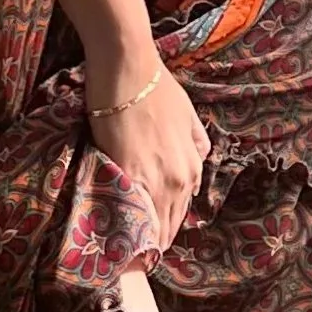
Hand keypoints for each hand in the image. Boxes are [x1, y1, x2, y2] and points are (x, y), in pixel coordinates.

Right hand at [88, 63, 209, 250]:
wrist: (129, 67)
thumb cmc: (157, 86)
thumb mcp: (189, 115)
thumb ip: (196, 142)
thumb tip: (196, 162)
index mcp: (193, 166)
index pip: (180, 213)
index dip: (165, 224)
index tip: (151, 231)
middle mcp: (179, 180)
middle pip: (167, 224)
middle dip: (153, 236)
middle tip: (135, 244)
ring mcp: (154, 181)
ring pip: (151, 225)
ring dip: (139, 235)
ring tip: (123, 244)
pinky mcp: (127, 175)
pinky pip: (131, 212)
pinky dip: (125, 222)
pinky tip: (114, 230)